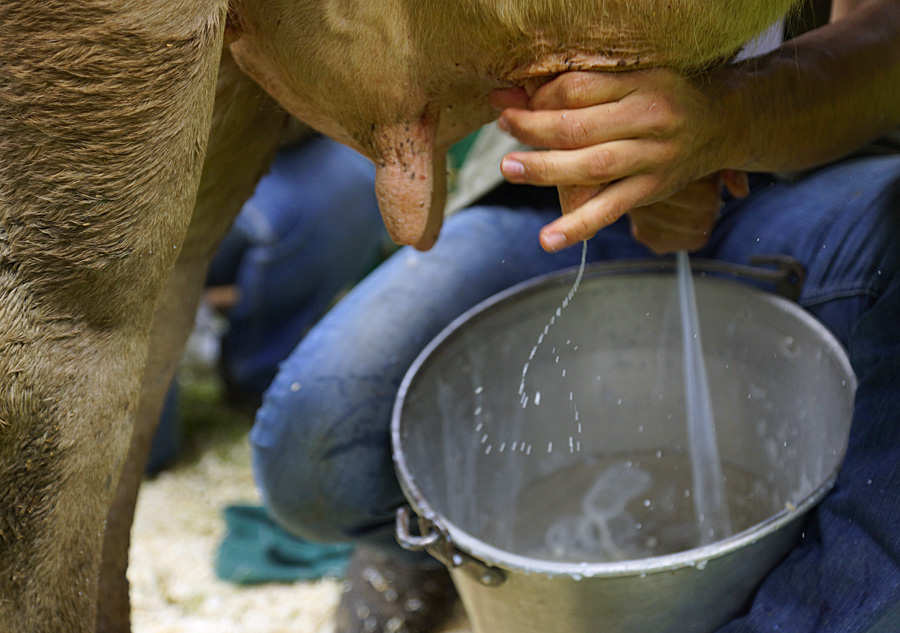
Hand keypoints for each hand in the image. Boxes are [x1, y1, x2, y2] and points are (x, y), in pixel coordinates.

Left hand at [491, 69, 727, 251]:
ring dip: (545, 169)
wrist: (722, 122)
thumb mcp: (634, 78)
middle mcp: (648, 122)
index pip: (578, 89)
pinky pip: (609, 211)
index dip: (541, 97)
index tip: (514, 102)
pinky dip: (577, 227)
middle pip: (579, 128)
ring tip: (510, 168)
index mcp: (640, 85)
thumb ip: (583, 87)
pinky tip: (548, 239)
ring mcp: (651, 160)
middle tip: (504, 127)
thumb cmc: (666, 97)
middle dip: (533, 129)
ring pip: (591, 167)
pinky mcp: (650, 191)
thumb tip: (517, 97)